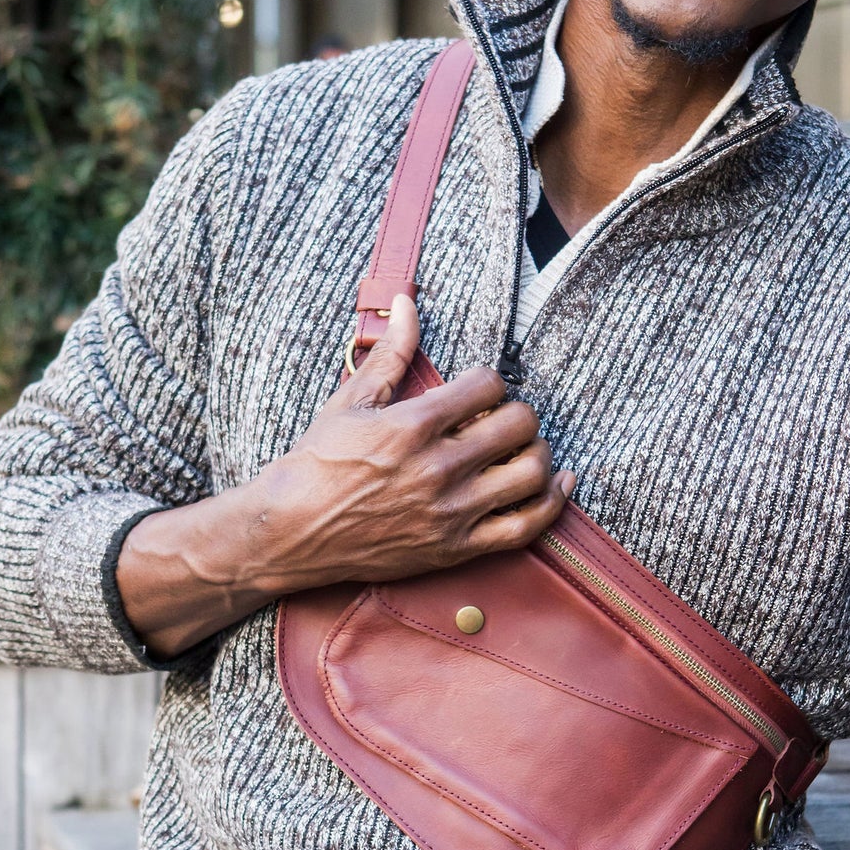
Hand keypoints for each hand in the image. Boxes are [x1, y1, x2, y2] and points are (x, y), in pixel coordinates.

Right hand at [247, 293, 571, 589]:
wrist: (292, 532)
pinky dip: (552, 503)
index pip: (489, 385)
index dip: (488, 381)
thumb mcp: (351, 401)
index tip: (476, 391)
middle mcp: (439, 468)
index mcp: (415, 425)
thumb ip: (390, 352)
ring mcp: (452, 512)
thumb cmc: (317, 464)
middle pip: (520, 425)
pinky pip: (526, 527)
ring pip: (531, 473)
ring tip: (521, 447)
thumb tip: (406, 301)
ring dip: (537, 452)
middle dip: (518, 413)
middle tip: (502, 418)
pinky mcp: (456, 548)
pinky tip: (558, 483)